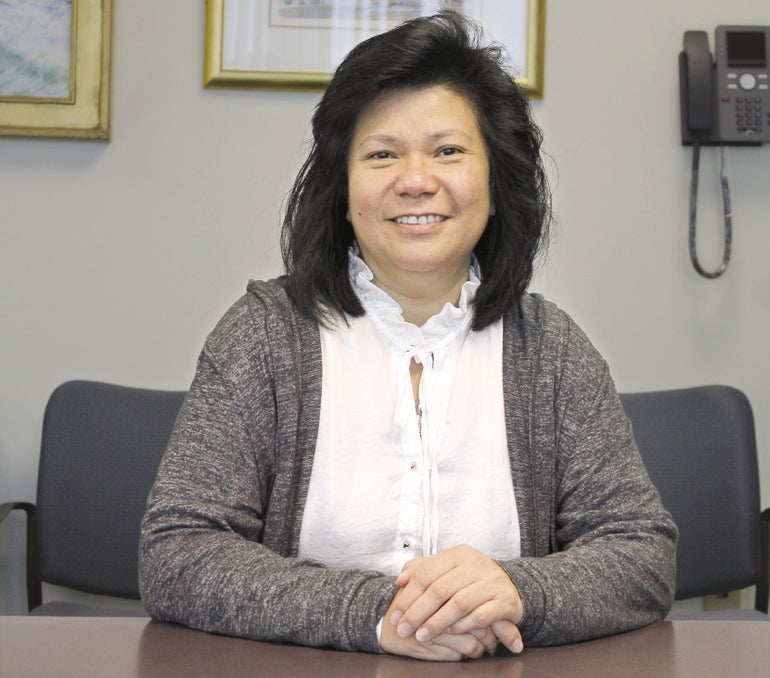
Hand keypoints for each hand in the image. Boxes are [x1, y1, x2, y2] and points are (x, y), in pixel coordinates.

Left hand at [389, 544, 523, 653]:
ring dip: (437, 623)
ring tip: (421, 636)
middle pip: (439, 589)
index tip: (395, 615)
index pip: (426, 573)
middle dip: (417, 612)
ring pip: (458, 603)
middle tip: (403, 630)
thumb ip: (423, 570)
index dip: (408, 596)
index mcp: (458, 554)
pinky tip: (449, 634)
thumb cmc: (471, 580)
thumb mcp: (448, 569)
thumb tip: (400, 580)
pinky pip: (480, 616)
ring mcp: (492, 581)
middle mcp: (476, 564)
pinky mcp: (506, 600)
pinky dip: (462, 626)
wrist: (511, 587)